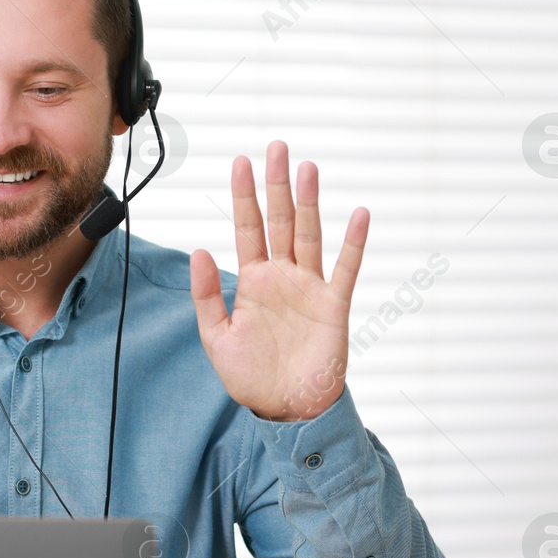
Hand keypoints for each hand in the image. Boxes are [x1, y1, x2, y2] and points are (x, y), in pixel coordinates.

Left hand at [189, 141, 368, 421]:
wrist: (285, 409)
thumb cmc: (251, 376)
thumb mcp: (215, 337)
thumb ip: (206, 294)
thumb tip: (198, 249)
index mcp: (253, 281)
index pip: (248, 228)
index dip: (244, 196)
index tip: (240, 162)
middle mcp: (283, 277)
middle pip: (281, 221)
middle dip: (277, 185)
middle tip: (277, 148)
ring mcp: (309, 288)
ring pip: (310, 234)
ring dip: (310, 202)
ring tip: (307, 168)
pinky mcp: (333, 306)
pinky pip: (346, 269)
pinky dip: (353, 242)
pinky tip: (359, 214)